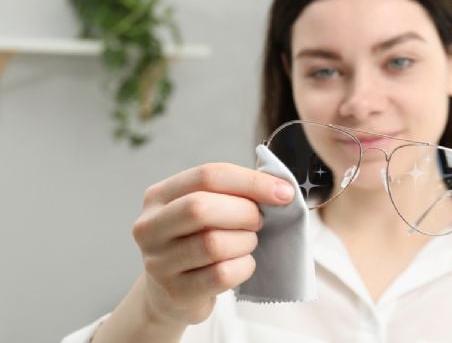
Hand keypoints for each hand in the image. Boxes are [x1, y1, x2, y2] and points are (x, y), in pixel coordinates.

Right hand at [132, 163, 294, 325]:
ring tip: (246, 243)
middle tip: (258, 222)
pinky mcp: (176, 292)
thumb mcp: (204, 209)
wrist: (169, 293)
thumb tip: (280, 188)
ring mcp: (158, 262)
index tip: (283, 192)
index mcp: (158, 196)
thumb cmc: (195, 241)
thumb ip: (231, 193)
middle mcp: (150, 227)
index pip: (207, 176)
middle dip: (244, 213)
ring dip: (245, 242)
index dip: (250, 182)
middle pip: (201, 208)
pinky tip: (241, 264)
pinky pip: (222, 274)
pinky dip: (243, 266)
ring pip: (214, 244)